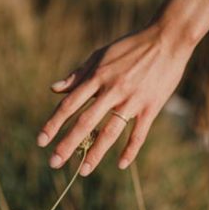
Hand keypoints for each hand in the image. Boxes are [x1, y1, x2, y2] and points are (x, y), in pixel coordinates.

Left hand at [37, 23, 191, 174]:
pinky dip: (130, 150)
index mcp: (97, 77)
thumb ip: (78, 75)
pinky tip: (121, 164)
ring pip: (110, 131)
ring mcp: (132, 100)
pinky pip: (139, 133)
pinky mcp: (151, 107)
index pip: (69, 105)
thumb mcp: (100, 55)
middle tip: (54, 163)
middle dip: (68, 144)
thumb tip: (54, 89)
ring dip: (95, 153)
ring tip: (83, 171)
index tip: (41, 141)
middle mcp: (112, 90)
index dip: (53, 124)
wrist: (167, 38)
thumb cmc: (131, 46)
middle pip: (86, 122)